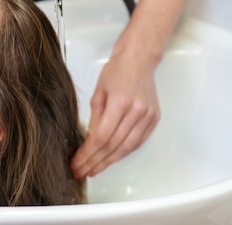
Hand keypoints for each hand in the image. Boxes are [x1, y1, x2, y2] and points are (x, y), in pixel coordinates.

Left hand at [71, 51, 159, 177]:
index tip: (77, 163)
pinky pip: (138, 142)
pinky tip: (111, 158)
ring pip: (127, 148)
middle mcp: (136, 112)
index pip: (101, 137)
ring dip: (110, 161)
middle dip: (96, 162)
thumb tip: (90, 140)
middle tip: (82, 171)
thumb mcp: (98, 91)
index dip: (88, 154)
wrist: (138, 60)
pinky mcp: (154, 119)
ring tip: (95, 169)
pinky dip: (124, 152)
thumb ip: (95, 117)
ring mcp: (148, 116)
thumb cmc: (116, 71)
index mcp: (119, 103)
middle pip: (113, 146)